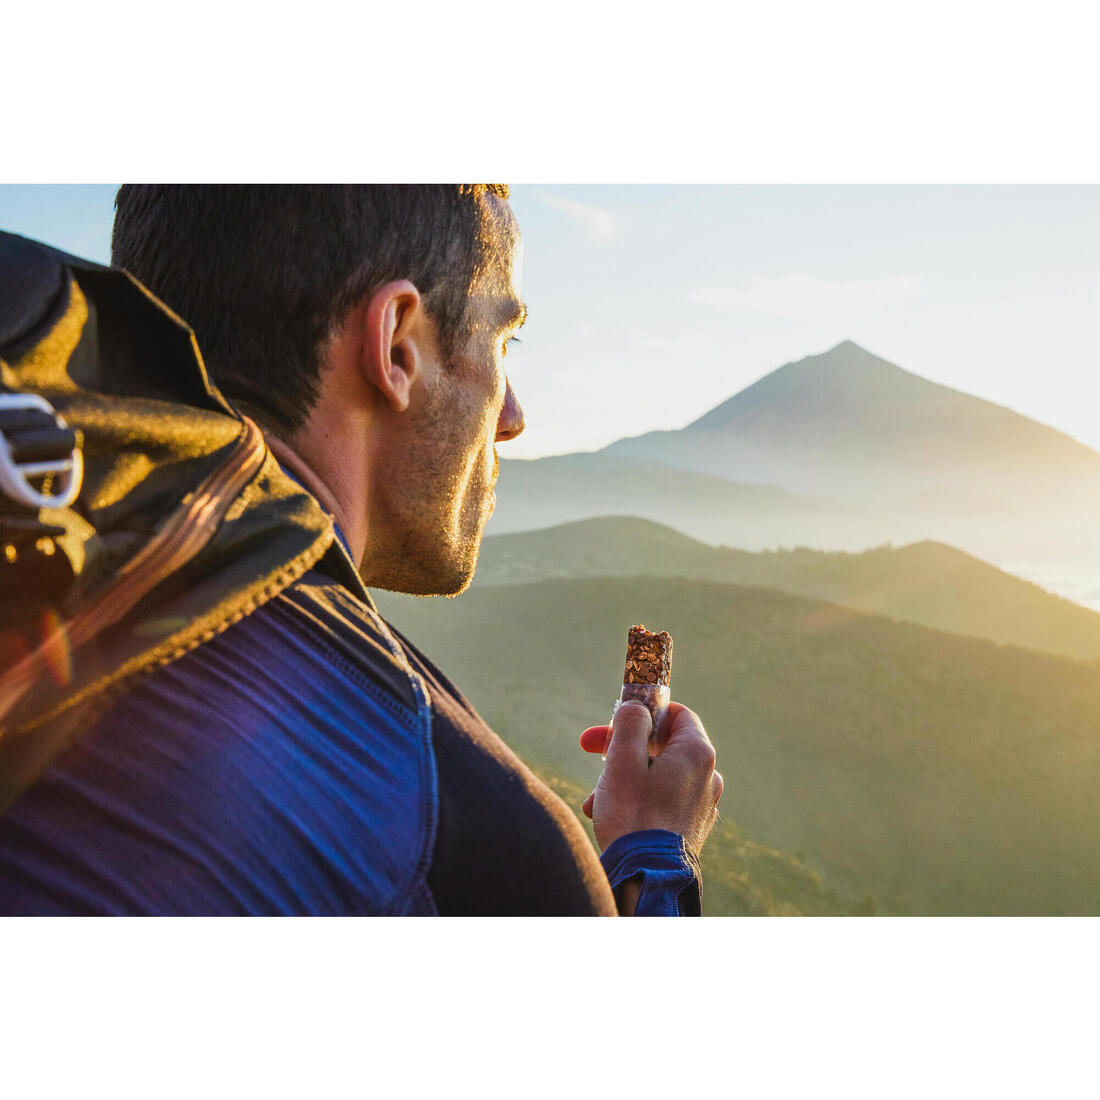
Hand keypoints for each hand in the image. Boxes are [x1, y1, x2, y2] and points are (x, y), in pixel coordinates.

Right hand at [578, 700, 722, 855]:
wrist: (647, 877)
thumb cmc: (634, 815)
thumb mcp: (623, 759)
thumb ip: (629, 723)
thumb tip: (636, 708)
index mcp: (697, 753)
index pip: (677, 714)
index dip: (644, 711)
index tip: (617, 719)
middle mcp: (708, 776)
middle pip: (663, 745)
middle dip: (624, 747)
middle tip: (592, 750)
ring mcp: (702, 804)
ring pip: (658, 775)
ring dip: (624, 777)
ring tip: (597, 797)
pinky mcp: (691, 827)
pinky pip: (662, 800)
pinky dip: (637, 800)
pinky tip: (610, 814)